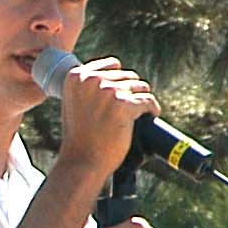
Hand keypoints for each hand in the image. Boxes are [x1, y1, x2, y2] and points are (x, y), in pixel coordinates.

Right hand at [54, 55, 159, 179]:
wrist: (81, 162)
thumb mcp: (76, 103)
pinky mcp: (123, 104)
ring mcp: (107, 91)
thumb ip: (90, 86)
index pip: (112, 65)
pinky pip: (148, 101)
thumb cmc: (80, 136)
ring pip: (140, 87)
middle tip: (124, 111)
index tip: (118, 96)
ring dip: (140, 101)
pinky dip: (152, 109)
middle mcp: (91, 80)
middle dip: (130, 92)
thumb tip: (117, 71)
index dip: (119, 80)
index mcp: (76, 76)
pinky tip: (150, 116)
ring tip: (134, 115)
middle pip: (127, 76)